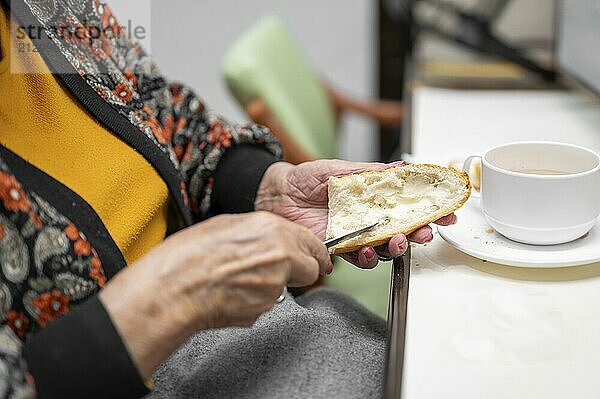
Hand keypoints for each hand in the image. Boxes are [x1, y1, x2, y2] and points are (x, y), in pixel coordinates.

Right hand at [99, 212, 328, 377]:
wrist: (174, 288)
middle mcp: (281, 254)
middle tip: (281, 272)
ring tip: (238, 281)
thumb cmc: (190, 254)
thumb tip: (270, 238)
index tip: (310, 258)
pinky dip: (254, 301)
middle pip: (312, 268)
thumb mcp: (226, 225)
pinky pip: (266, 303)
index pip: (312, 243)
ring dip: (271, 286)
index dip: (310, 252)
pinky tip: (232, 294)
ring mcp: (275, 283)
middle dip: (300, 272)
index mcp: (272, 228)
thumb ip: (258, 231)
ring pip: (286, 287)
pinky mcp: (264, 307)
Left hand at [255, 160, 456, 268]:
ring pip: (379, 251)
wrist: (278, 191)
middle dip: (414, 236)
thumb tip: (403, 167)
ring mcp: (350, 237)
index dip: (428, 214)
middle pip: (399, 235)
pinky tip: (353, 253)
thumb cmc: (308, 177)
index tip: (447, 214)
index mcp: (372, 202)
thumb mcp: (342, 169)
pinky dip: (354, 259)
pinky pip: (348, 260)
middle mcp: (365, 222)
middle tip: (421, 234)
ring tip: (388, 243)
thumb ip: (372, 172)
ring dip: (389, 251)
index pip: (406, 210)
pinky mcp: (332, 248)